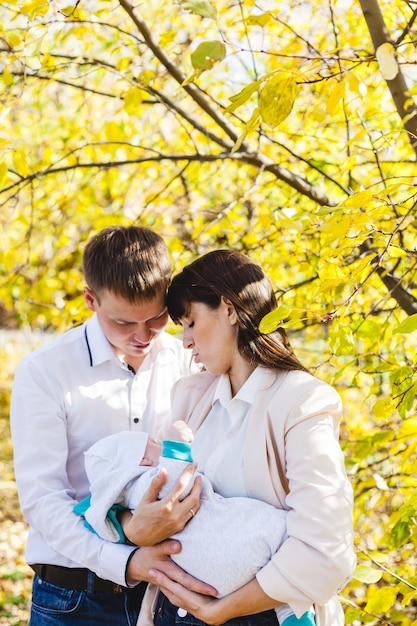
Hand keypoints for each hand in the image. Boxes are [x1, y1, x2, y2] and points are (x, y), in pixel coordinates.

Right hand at [123, 463, 201, 545]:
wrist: (139, 537)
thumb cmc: (141, 516)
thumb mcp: (145, 499)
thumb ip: (156, 484)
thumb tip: (164, 470)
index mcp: (165, 506)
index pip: (181, 485)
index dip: (189, 473)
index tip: (193, 464)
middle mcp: (175, 515)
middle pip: (194, 497)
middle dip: (198, 485)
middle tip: (198, 476)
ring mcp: (179, 522)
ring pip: (195, 506)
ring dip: (198, 494)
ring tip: (196, 485)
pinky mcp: (180, 527)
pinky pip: (192, 514)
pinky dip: (195, 504)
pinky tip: (192, 497)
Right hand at [127, 541, 216, 597]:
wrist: (134, 565)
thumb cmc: (146, 554)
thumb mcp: (154, 548)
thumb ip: (166, 546)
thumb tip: (179, 546)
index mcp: (168, 573)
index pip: (187, 581)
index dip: (200, 587)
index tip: (214, 590)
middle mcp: (170, 581)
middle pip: (189, 589)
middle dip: (203, 593)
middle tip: (218, 594)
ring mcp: (170, 584)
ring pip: (186, 592)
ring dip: (198, 595)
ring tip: (213, 595)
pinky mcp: (170, 584)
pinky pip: (182, 590)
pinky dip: (191, 593)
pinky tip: (200, 594)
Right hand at [148, 572, 279, 624]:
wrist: (267, 587)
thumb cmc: (251, 576)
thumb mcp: (229, 571)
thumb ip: (219, 567)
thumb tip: (213, 555)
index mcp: (212, 604)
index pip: (186, 596)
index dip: (172, 584)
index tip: (160, 572)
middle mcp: (210, 613)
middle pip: (180, 599)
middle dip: (164, 584)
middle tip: (151, 572)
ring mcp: (210, 616)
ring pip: (182, 599)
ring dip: (166, 585)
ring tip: (154, 573)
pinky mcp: (212, 614)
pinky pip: (189, 600)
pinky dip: (176, 589)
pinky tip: (167, 579)